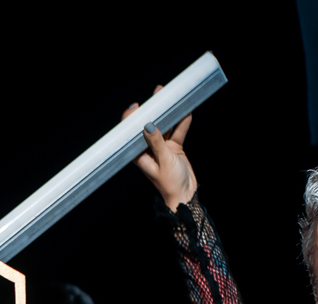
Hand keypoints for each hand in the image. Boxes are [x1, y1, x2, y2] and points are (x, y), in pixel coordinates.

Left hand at [124, 89, 195, 210]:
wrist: (185, 195)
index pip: (131, 134)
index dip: (131, 119)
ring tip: (171, 97)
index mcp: (140, 155)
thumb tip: (148, 125)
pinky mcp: (173, 148)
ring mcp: (162, 148)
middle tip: (157, 93)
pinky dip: (182, 123)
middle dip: (153, 110)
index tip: (136, 106)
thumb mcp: (164, 161)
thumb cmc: (170, 183)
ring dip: (168, 113)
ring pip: (165, 126)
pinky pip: (177, 132)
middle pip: (149, 126)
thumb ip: (157, 143)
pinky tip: (186, 111)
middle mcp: (149, 150)